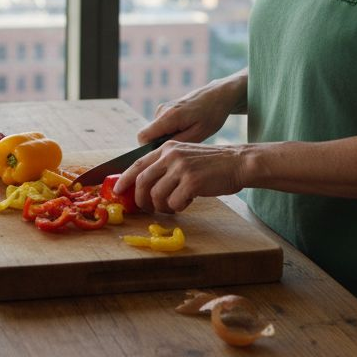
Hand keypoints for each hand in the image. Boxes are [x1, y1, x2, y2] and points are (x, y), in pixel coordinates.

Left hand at [115, 141, 249, 213]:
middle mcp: (171, 155)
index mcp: (167, 148)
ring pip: (156, 195)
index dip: (124, 179)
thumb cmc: (211, 164)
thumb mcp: (184, 156)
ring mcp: (181, 168)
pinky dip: (177, 207)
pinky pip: (174, 202)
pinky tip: (187, 202)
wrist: (238, 162)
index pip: (138, 164)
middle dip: (140, 199)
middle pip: (142, 181)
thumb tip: (144, 185)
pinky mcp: (191, 181)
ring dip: (162, 206)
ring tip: (172, 206)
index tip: (118, 190)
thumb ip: (166, 165)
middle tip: (146, 208)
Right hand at [137, 71, 245, 145]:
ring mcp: (163, 109)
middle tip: (180, 149)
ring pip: (155, 132)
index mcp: (168, 117)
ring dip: (166, 139)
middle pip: (148, 135)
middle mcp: (162, 111)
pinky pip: (161, 126)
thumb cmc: (211, 115)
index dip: (148, 149)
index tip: (163, 156)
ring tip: (187, 137)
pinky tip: (186, 131)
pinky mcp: (166, 109)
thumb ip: (178, 143)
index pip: (143, 136)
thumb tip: (160, 151)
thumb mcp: (199, 134)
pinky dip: (169, 132)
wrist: (217, 96)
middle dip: (159, 145)